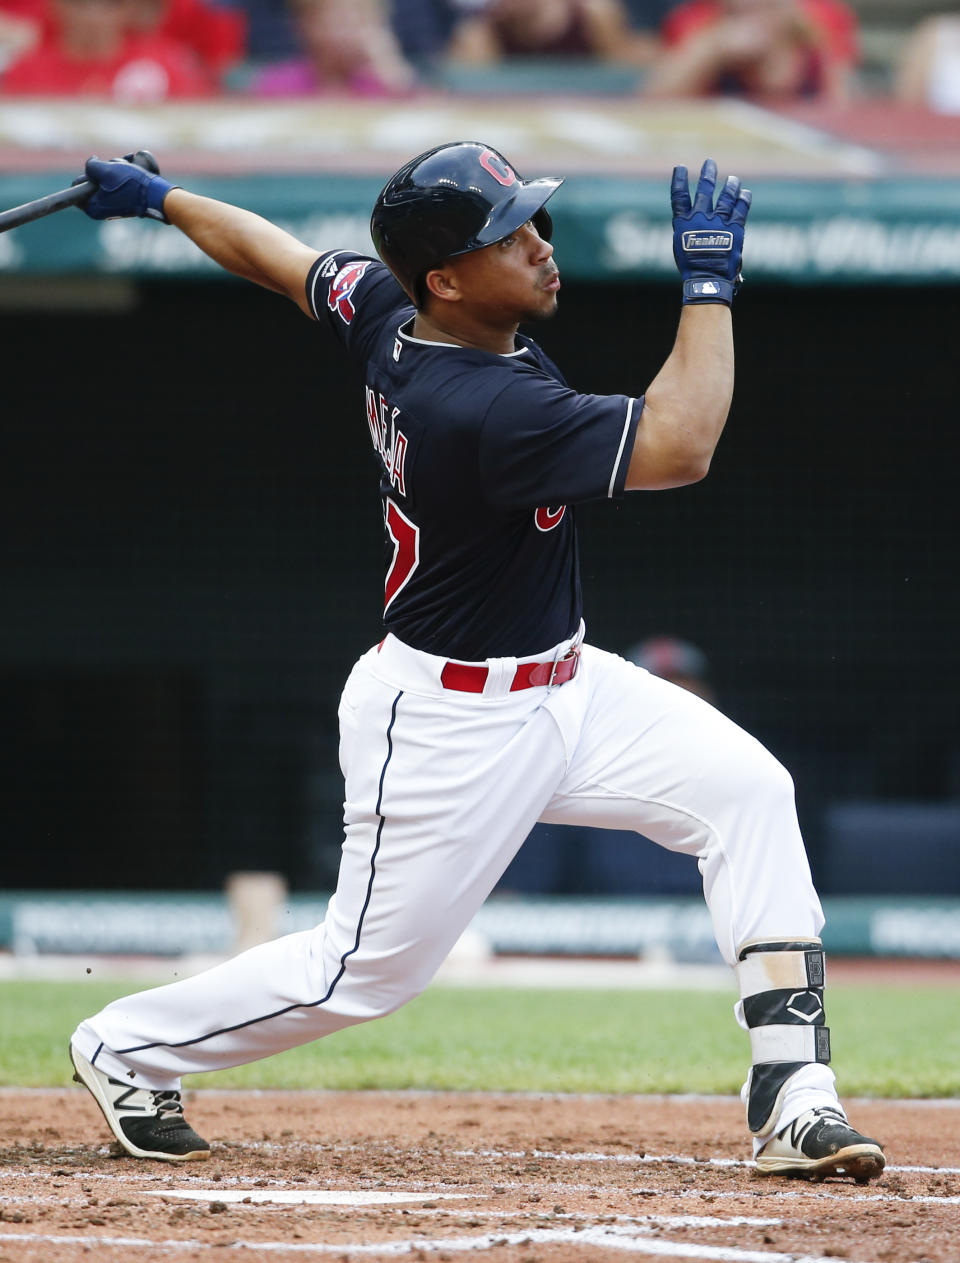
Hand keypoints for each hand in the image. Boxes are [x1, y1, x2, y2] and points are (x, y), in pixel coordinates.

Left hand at [80, 153, 175, 222]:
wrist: (157, 195)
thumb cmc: (131, 185)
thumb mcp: (105, 170)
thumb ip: (90, 165)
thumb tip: (92, 163)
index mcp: (92, 208)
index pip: (77, 186)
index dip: (87, 176)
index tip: (99, 175)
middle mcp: (100, 210)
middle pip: (92, 181)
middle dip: (102, 172)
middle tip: (114, 171)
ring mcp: (112, 206)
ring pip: (104, 180)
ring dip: (113, 170)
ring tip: (125, 169)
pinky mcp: (123, 202)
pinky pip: (116, 184)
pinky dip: (121, 175)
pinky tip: (130, 169)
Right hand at [671, 158, 751, 305]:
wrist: (708, 279)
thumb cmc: (692, 268)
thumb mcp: (681, 248)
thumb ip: (687, 231)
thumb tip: (693, 222)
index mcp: (684, 224)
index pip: (679, 197)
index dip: (679, 181)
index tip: (680, 167)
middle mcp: (701, 218)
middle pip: (705, 190)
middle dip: (708, 174)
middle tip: (709, 163)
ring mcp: (719, 222)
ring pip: (727, 196)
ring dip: (730, 186)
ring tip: (733, 179)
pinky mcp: (735, 228)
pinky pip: (741, 208)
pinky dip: (743, 199)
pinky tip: (745, 192)